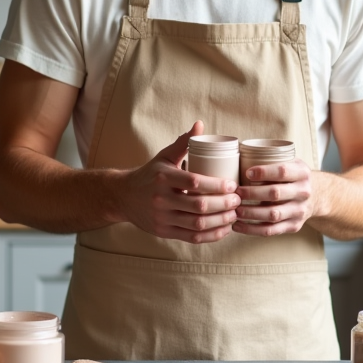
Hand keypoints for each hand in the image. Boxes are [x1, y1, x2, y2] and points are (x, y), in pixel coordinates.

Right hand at [119, 121, 240, 243]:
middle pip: (198, 206)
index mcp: (164, 177)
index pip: (194, 182)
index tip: (232, 185)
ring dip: (220, 221)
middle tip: (238, 200)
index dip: (217, 186)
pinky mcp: (164, 232)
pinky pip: (192, 238)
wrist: (124, 196)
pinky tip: (223, 229)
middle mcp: (161, 199)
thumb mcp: (164, 156)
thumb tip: (200, 124)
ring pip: (197, 224)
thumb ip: (183, 142)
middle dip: (223, 204)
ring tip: (234, 214)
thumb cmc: (150, 174)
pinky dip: (211, 235)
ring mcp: (162, 218)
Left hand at [232, 157, 314, 235]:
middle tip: (236, 192)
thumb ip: (272, 161)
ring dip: (250, 213)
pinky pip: (271, 230)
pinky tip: (237, 225)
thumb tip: (239, 160)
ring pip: (272, 214)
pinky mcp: (294, 226)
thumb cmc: (293, 176)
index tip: (247, 173)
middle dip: (252, 193)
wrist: (316, 196)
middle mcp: (303, 192)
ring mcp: (299, 211)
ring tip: (235, 210)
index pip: (282, 171)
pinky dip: (251, 229)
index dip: (263, 172)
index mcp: (302, 173)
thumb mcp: (291, 163)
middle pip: (275, 194)